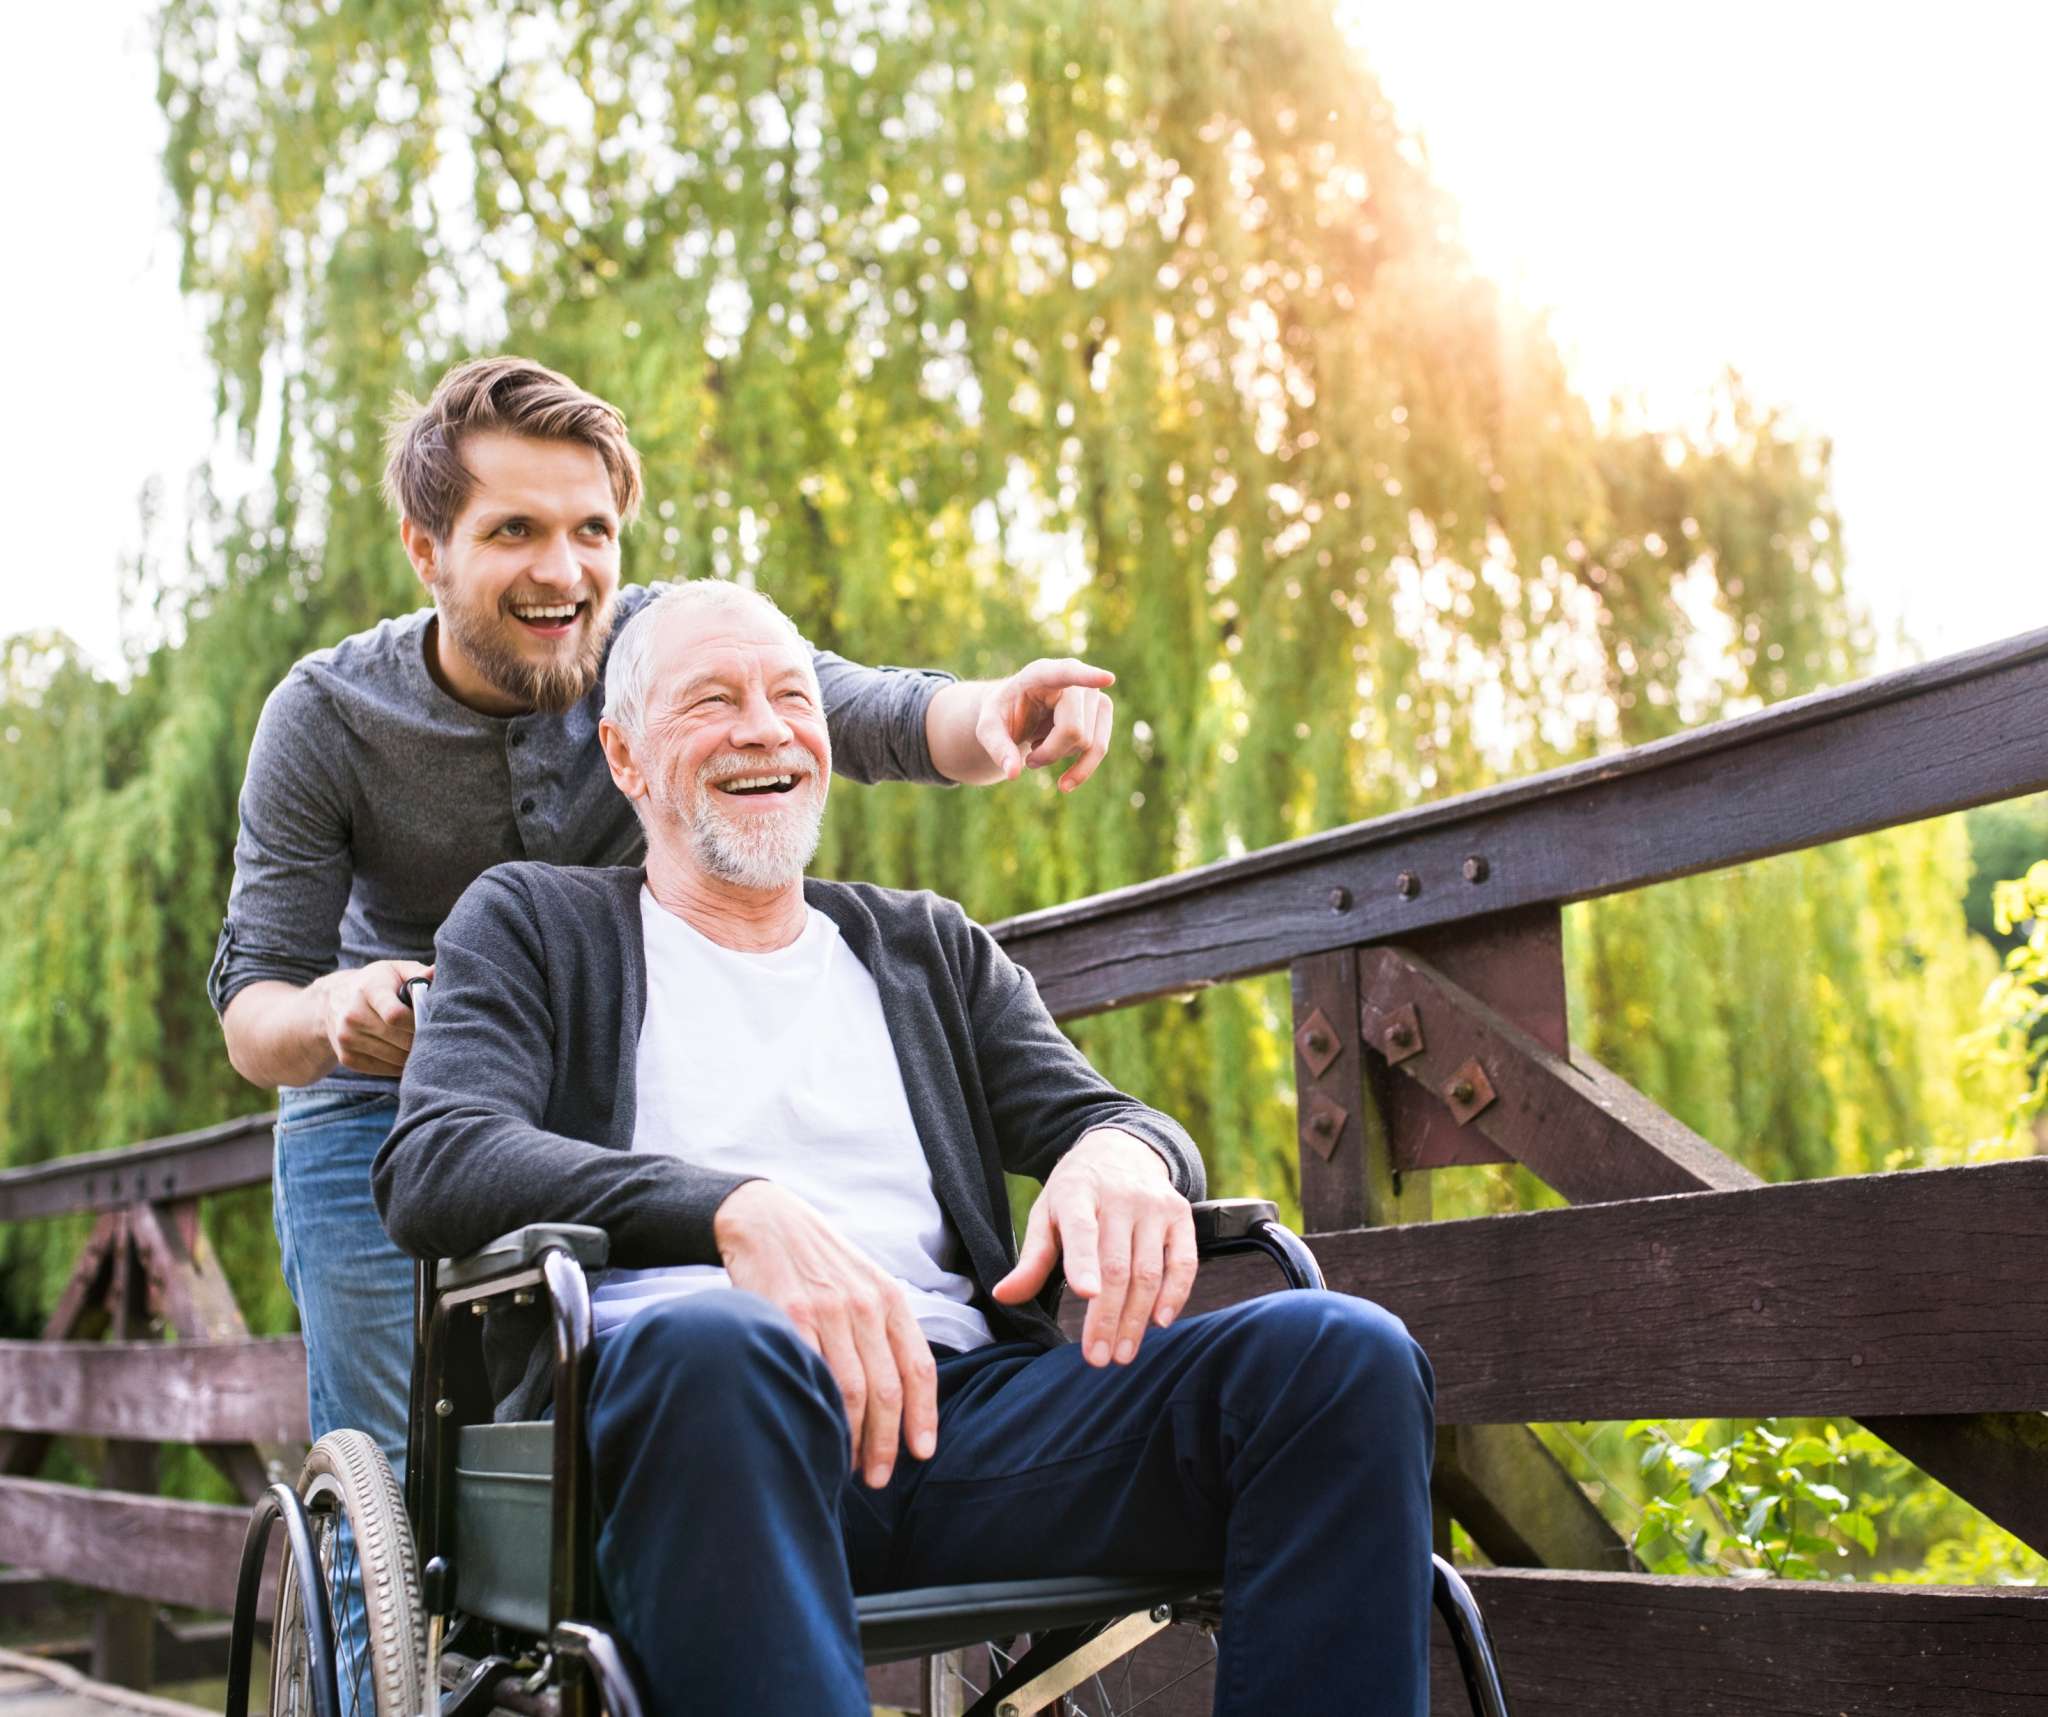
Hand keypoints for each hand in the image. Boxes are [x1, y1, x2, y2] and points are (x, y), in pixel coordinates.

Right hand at [312, 960, 432, 1077]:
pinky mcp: (348, 1058)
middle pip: (399, 1039)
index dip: (419, 1021)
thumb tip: (437, 972)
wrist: (333, 1001)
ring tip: (423, 1043)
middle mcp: (353, 1015)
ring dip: (414, 1054)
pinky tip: (406, 1052)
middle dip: (422, 1039)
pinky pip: (385, 1069)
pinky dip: (400, 1064)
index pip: (396, 1015)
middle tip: (435, 1035)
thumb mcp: (395, 970)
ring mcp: (347, 1039)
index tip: (431, 1019)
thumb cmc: (376, 983)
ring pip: (395, 1057)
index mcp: (368, 990)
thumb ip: (418, 974)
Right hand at [714, 1181, 938, 1486]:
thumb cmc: (818, 1260)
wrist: (766, 1221)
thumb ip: (883, 1326)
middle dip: (886, 1443)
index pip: (918, 1367)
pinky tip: (815, 1434)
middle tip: (879, 1478)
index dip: (924, 1416)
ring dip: (853, 1439)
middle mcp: (863, 1306)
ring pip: (851, 1391)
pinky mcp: (787, 1317)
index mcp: (889, 1298)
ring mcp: (826, 1312)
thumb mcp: (863, 1280)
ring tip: (848, 1467)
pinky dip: (817, 1413)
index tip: (923, 1452)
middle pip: (887, 1389)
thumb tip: (900, 1390)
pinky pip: (810, 1376)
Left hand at [975, 658, 1116, 791]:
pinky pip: (1100, 749)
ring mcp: (1093, 693)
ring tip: (1039, 751)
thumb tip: (1012, 772)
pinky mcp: (1103, 711)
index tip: (1108, 678)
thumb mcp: (988, 728)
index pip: (1066, 673)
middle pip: (1073, 730)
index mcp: (1040, 673)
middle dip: (1049, 753)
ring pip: (1088, 743)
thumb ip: (996, 747)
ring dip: (1060, 758)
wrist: (1020, 712)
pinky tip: (1064, 781)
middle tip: (1029, 757)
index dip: (1086, 677)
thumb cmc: (1004, 715)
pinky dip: (1082, 770)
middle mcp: (1073, 678)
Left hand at [992, 1128, 1195, 1366]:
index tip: (1086, 1295)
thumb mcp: (1046, 1213)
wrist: (1121, 1149)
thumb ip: (1031, 1259)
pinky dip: (1176, 1295)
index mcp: (1078, 1193)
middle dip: (1107, 1317)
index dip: (1084, 1263)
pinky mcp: (1181, 1215)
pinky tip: (1160, 1322)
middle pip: (1117, 1265)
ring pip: (1149, 1270)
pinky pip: (1184, 1261)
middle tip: (1097, 1358)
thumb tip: (1004, 1296)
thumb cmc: (1076, 1192)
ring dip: (1137, 1318)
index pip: (1082, 1231)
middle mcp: (1120, 1197)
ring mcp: (1155, 1206)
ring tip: (1122, 1352)